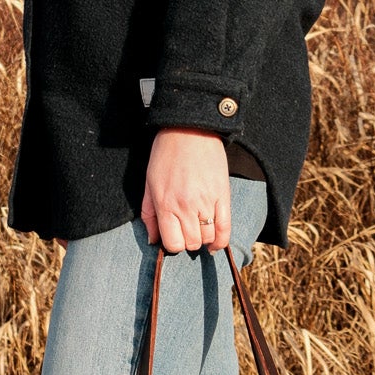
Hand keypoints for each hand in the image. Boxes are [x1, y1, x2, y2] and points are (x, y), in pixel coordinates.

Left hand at [141, 128, 229, 253]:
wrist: (189, 130)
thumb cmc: (166, 155)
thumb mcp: (149, 184)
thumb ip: (149, 215)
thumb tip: (153, 240)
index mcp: (165, 204)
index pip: (172, 243)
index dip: (172, 243)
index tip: (173, 235)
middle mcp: (186, 206)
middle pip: (191, 243)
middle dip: (187, 240)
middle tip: (185, 229)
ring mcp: (206, 202)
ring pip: (207, 238)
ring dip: (202, 238)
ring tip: (198, 227)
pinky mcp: (223, 196)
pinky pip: (225, 228)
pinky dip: (221, 241)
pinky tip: (215, 244)